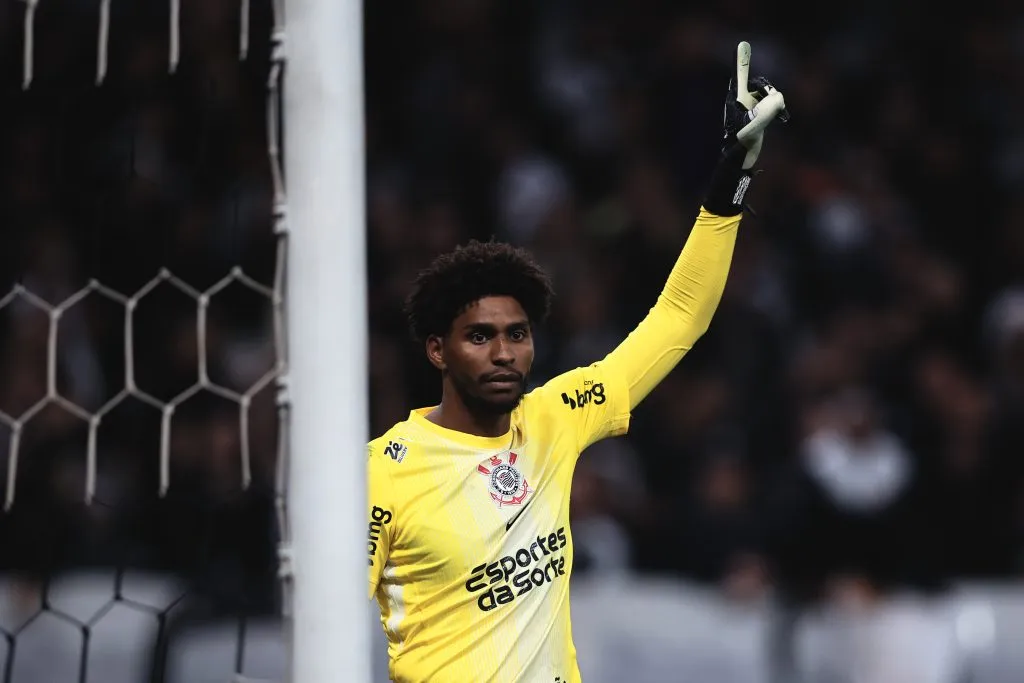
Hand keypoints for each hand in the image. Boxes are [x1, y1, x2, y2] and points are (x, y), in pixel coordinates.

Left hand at [703, 41, 789, 214]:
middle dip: (770, 92)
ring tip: (777, 116)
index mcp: (736, 100)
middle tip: (774, 105)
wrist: (739, 161)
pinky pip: (771, 103)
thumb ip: (768, 109)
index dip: (743, 61)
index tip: (743, 44)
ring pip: (769, 93)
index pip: (741, 76)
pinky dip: (778, 108)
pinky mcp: (757, 114)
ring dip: (776, 102)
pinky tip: (780, 118)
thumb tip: (779, 96)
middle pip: (761, 84)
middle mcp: (741, 100)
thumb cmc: (741, 144)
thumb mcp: (755, 126)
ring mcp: (749, 107)